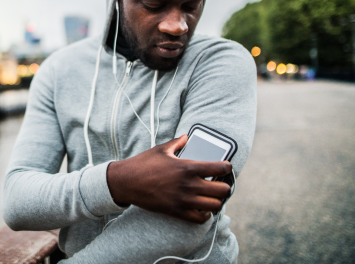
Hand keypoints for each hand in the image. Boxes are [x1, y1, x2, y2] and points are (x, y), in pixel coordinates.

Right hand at [107, 135, 231, 223]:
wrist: (127, 182)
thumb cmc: (143, 164)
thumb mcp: (161, 149)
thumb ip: (177, 143)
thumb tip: (186, 137)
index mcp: (188, 167)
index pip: (220, 168)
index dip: (227, 167)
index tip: (226, 167)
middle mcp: (189, 185)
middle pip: (223, 190)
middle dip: (225, 187)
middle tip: (220, 184)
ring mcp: (184, 200)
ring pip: (215, 206)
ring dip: (217, 201)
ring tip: (212, 196)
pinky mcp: (177, 212)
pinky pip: (200, 218)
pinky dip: (205, 214)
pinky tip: (201, 208)